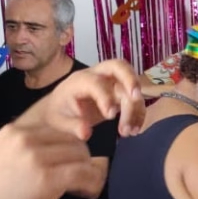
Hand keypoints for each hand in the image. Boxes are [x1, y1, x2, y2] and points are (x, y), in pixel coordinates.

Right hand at [0, 123, 104, 198]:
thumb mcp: (0, 160)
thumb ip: (24, 151)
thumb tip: (54, 153)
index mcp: (12, 133)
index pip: (54, 132)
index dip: (65, 148)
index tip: (68, 163)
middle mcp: (24, 140)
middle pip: (71, 141)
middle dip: (79, 158)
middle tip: (80, 176)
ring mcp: (36, 158)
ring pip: (80, 155)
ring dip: (87, 169)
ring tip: (85, 184)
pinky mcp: (48, 179)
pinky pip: (83, 173)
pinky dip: (92, 181)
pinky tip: (89, 190)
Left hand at [16, 60, 144, 138]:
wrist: (61, 109)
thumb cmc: (59, 113)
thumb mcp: (59, 121)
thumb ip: (72, 126)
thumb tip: (86, 133)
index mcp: (79, 80)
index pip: (95, 82)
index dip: (105, 96)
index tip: (110, 116)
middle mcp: (97, 76)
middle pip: (119, 66)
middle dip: (131, 79)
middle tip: (136, 98)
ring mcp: (110, 82)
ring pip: (131, 84)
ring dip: (135, 106)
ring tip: (129, 132)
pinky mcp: (120, 92)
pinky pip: (134, 97)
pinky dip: (138, 112)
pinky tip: (134, 130)